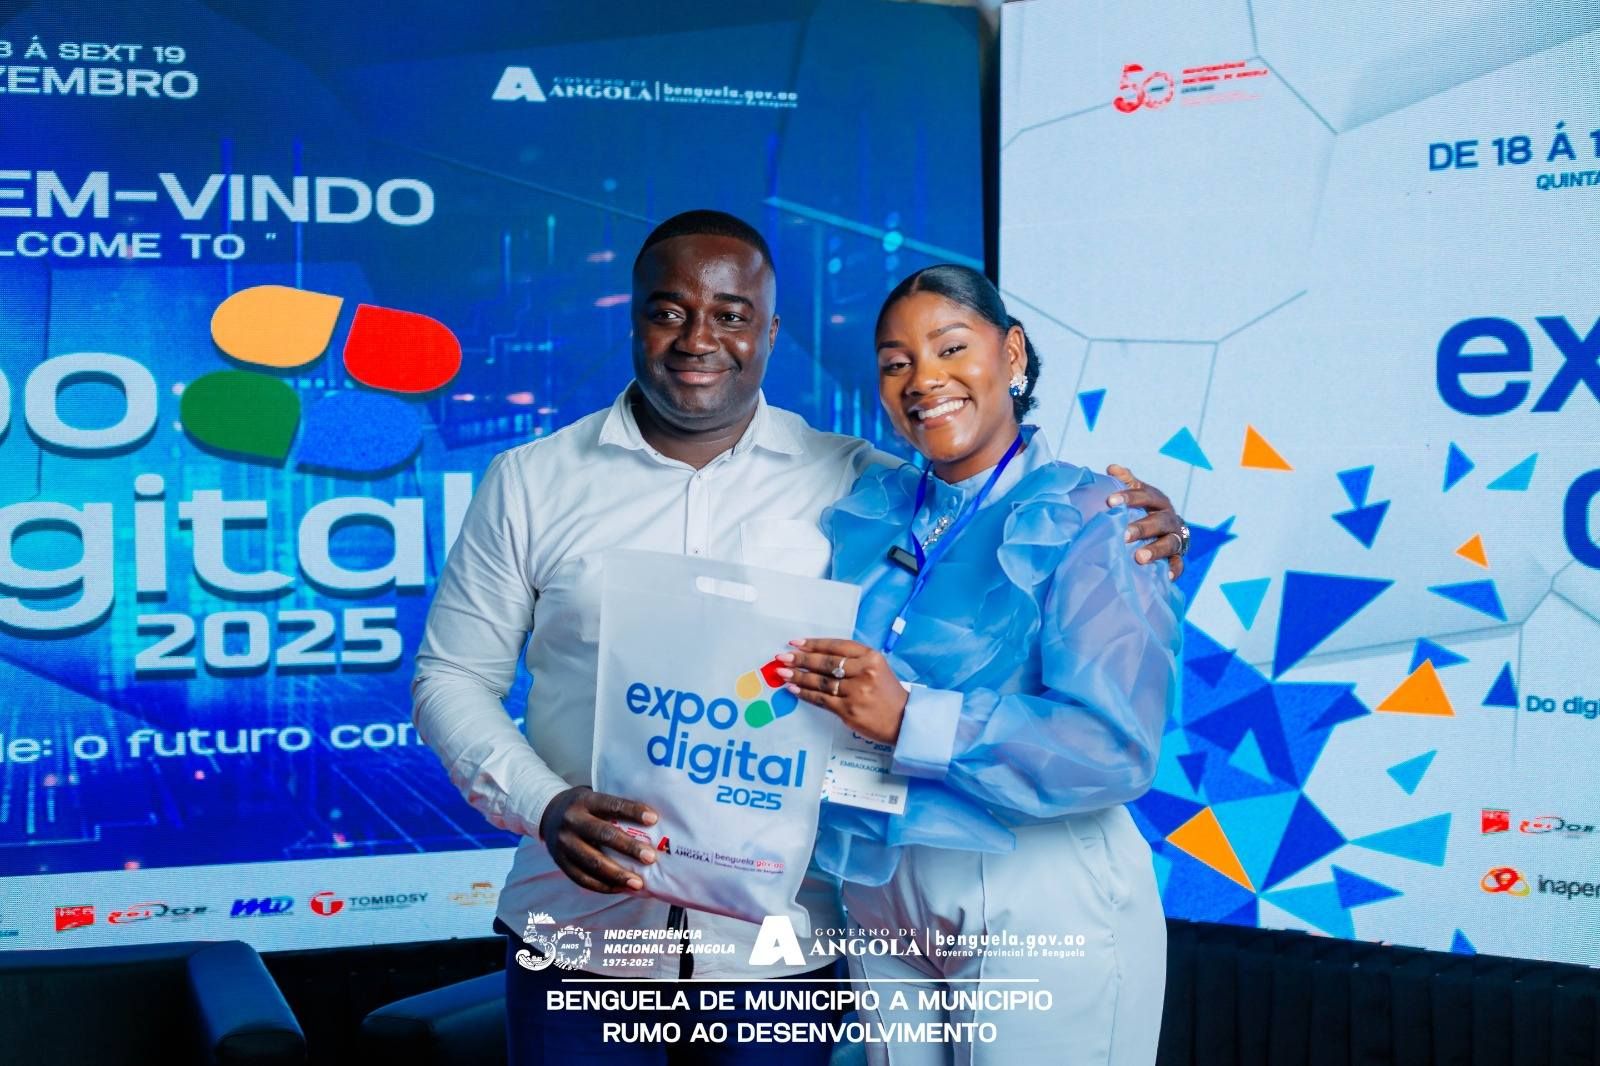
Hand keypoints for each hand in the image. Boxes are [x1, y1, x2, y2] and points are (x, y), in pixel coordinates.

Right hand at [539, 786, 658, 893]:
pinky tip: (621, 889)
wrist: (547, 814)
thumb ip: (614, 807)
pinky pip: (583, 879)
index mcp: (585, 801)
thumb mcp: (594, 797)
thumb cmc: (583, 806)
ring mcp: (564, 844)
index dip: (633, 811)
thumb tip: (652, 822)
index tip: (654, 819)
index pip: (611, 805)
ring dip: (618, 874)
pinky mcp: (560, 862)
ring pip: (592, 862)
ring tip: (639, 883)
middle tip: (650, 857)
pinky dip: (604, 886)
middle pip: (603, 835)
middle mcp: (572, 821)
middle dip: (628, 848)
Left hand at [777, 638, 907, 744]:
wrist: (903, 719)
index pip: (836, 646)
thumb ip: (853, 660)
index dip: (814, 644)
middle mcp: (864, 672)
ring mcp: (856, 692)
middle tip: (782, 656)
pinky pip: (821, 699)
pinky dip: (805, 693)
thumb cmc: (887, 692)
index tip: (796, 643)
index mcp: (871, 657)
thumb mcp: (876, 668)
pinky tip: (793, 688)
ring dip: (798, 676)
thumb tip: (817, 656)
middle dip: (801, 659)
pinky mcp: (849, 710)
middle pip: (825, 663)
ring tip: (782, 672)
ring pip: (820, 682)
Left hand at [1106, 464, 1186, 579]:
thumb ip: (1126, 481)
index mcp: (1158, 501)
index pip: (1145, 495)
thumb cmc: (1145, 510)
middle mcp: (1169, 518)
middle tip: (1124, 535)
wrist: (1169, 530)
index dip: (1129, 497)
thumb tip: (1112, 468)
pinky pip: (1179, 564)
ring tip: (1139, 558)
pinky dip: (1174, 569)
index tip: (1110, 501)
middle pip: (1159, 521)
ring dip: (1155, 550)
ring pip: (1170, 543)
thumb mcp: (1138, 494)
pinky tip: (1165, 577)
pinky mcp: (1178, 557)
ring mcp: (1176, 538)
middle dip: (1142, 528)